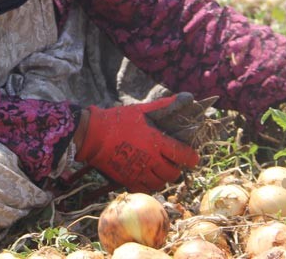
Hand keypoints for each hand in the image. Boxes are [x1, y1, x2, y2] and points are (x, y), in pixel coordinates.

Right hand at [75, 98, 199, 192]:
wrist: (93, 135)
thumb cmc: (118, 120)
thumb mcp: (141, 110)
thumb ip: (163, 106)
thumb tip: (186, 97)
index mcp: (157, 142)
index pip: (183, 155)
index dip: (191, 158)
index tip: (192, 158)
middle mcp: (151, 159)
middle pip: (173, 173)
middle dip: (176, 169)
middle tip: (171, 163)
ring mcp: (139, 171)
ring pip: (161, 183)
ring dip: (163, 178)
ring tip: (159, 170)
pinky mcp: (128, 180)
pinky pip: (145, 189)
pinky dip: (149, 185)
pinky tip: (146, 177)